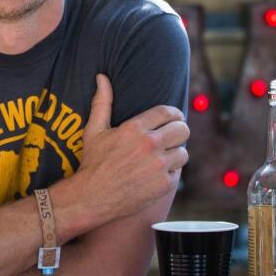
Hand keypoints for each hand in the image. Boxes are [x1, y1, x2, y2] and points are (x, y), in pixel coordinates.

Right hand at [75, 74, 188, 220]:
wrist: (92, 197)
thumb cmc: (93, 162)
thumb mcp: (94, 130)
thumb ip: (102, 102)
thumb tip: (102, 77)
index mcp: (135, 128)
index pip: (168, 112)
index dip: (174, 113)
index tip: (174, 117)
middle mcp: (150, 145)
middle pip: (182, 129)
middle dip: (179, 131)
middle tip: (172, 136)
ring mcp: (159, 166)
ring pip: (183, 152)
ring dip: (175, 154)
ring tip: (164, 156)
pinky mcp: (164, 185)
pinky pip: (177, 173)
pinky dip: (170, 173)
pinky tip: (156, 174)